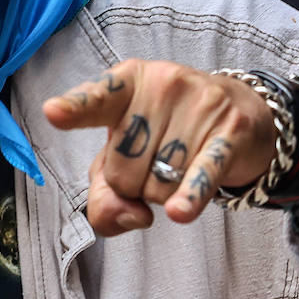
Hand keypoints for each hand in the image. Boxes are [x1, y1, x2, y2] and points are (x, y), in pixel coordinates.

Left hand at [42, 60, 277, 235]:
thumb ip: (105, 192)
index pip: (98, 98)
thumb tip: (130, 216)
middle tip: (153, 164)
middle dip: (133, 185)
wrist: (244, 111)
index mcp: (128, 81)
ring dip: (164, 196)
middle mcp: (163, 85)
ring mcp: (200, 105)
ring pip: (159, 185)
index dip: (75, 109)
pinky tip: (179, 213)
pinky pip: (201, 175)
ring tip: (178, 169)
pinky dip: (188, 198)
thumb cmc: (169, 131)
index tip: (54, 112)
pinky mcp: (230, 132)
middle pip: (124, 169)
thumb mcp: (126, 151)